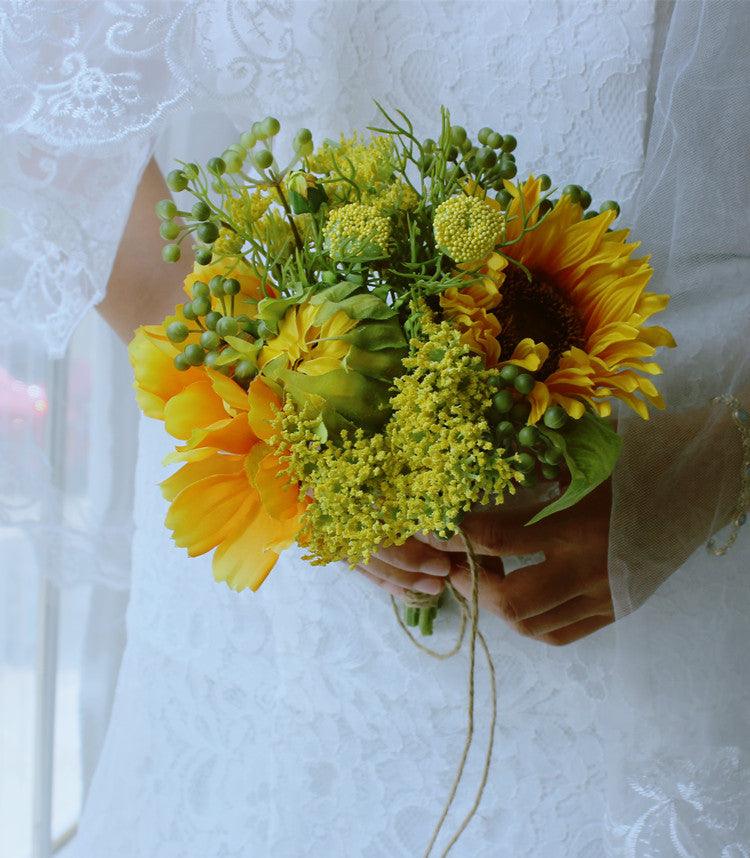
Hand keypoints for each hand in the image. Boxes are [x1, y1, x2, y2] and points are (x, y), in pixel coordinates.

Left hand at [356, 481, 612, 645]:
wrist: (694, 489)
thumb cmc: (632, 463)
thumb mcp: (580, 459)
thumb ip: (530, 472)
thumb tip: (472, 480)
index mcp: (577, 525)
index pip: (499, 540)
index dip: (457, 537)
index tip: (432, 529)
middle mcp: (588, 570)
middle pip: (511, 601)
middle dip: (471, 586)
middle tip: (455, 564)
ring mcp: (602, 597)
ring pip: (531, 625)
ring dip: (495, 606)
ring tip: (484, 575)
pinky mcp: (613, 611)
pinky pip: (559, 634)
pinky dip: (528, 621)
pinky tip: (517, 595)